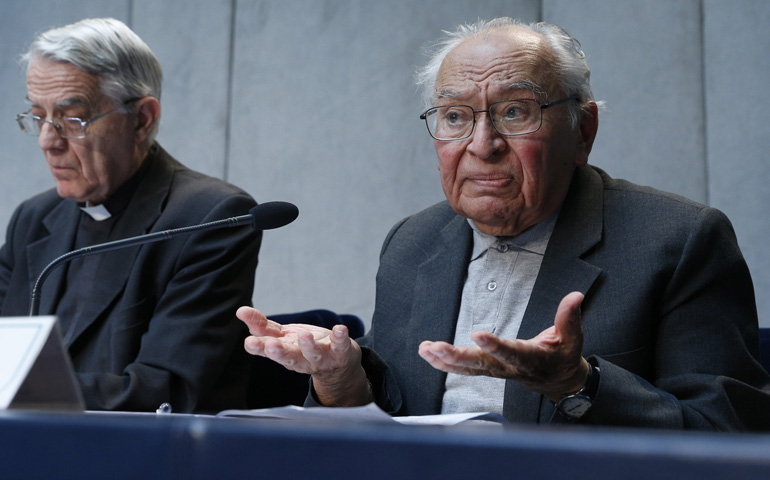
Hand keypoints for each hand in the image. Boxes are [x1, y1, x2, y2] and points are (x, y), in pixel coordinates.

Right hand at [236, 306, 370, 405]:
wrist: (338, 364)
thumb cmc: (304, 348)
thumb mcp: (282, 337)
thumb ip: (262, 326)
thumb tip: (240, 311)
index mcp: (285, 353)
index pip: (268, 351)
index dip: (259, 348)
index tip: (249, 342)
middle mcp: (301, 359)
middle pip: (288, 357)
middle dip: (279, 352)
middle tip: (270, 346)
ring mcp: (321, 357)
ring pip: (313, 354)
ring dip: (308, 346)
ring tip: (304, 335)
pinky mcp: (340, 352)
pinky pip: (341, 346)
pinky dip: (340, 338)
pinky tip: (340, 329)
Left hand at [418, 291, 588, 401]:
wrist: (558, 380)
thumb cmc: (563, 356)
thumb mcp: (572, 337)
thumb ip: (570, 316)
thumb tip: (575, 296)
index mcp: (530, 359)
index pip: (511, 352)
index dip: (494, 345)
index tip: (477, 334)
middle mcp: (509, 368)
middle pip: (481, 364)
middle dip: (457, 356)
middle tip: (437, 348)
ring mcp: (496, 371)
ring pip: (468, 368)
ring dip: (444, 360)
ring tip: (425, 349)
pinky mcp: (488, 370)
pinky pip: (464, 369)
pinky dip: (444, 363)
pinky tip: (427, 354)